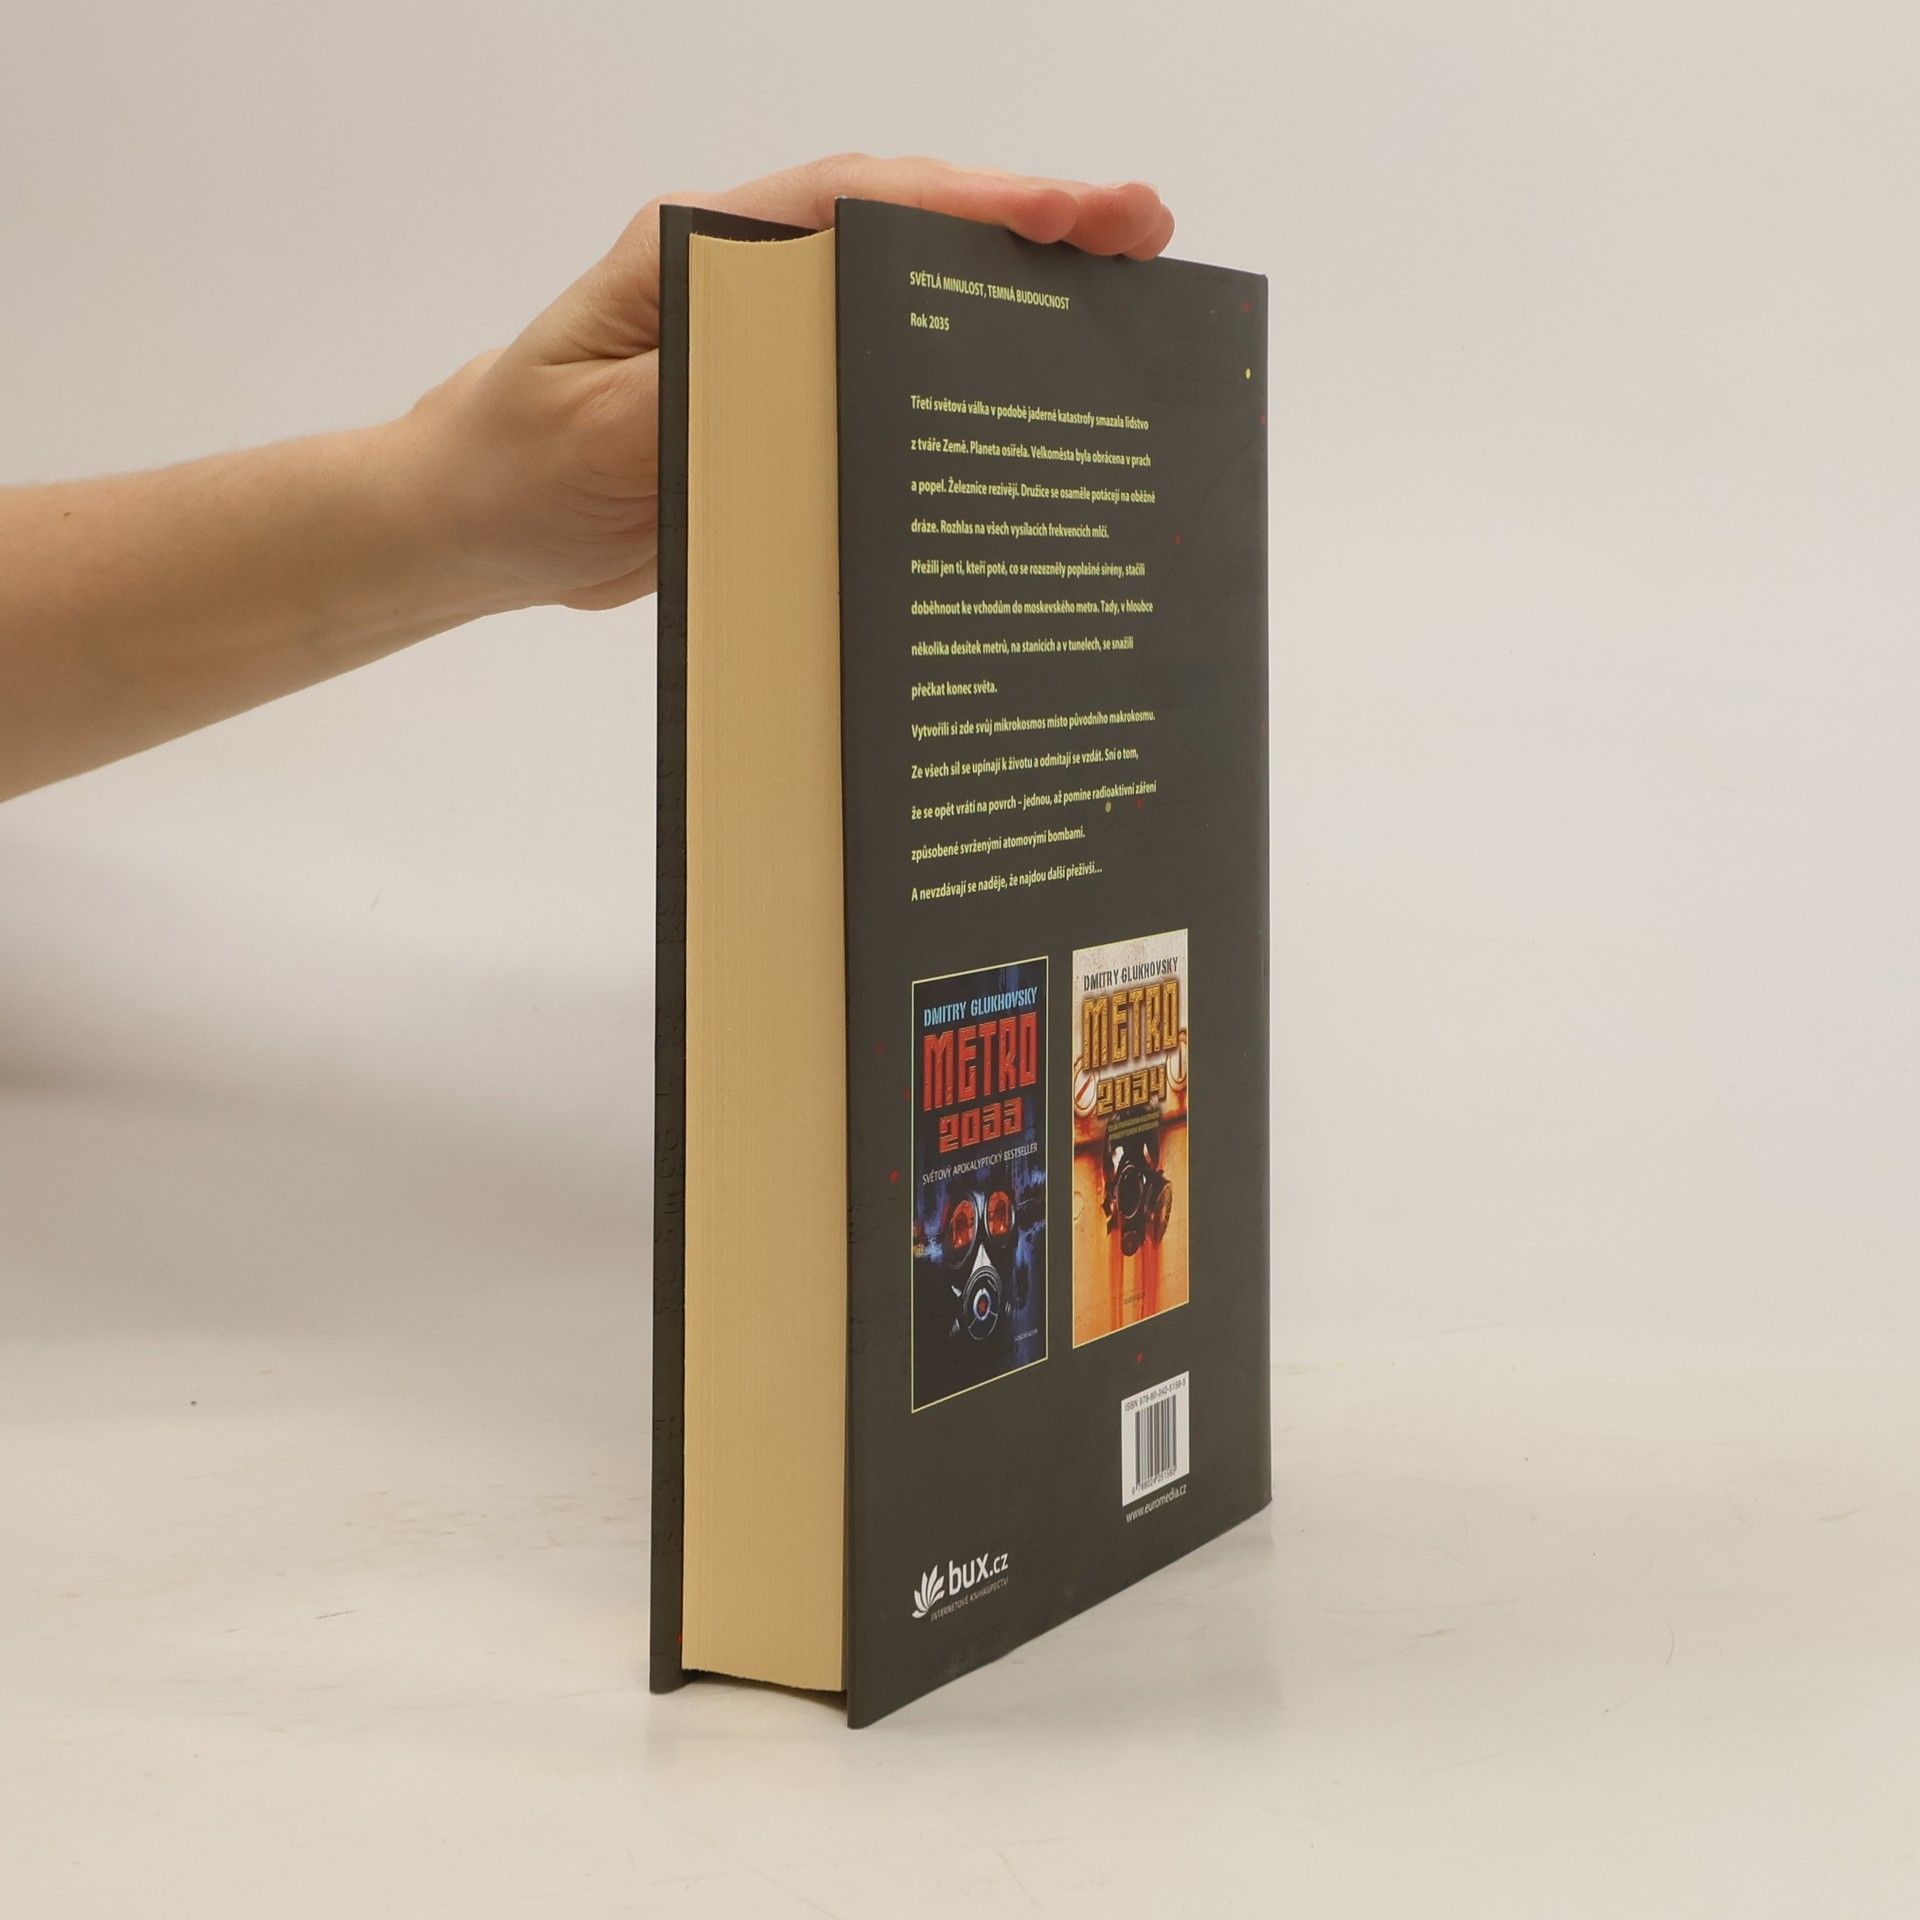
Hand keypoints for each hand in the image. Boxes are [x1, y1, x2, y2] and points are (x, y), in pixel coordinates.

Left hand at [403, 155, 1175, 615]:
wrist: (475, 523)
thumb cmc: (520, 467)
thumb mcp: (603, 433)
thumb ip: (709, 387)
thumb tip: (827, 358)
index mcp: (700, 250)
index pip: (858, 205)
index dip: (975, 203)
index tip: (1076, 213)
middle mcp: (745, 275)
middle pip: (906, 227)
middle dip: (1027, 224)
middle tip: (1144, 233)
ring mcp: (768, 333)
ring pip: (907, 291)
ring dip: (1010, 289)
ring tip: (1123, 294)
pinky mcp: (779, 399)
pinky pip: (882, 368)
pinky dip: (959, 364)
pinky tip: (1028, 384)